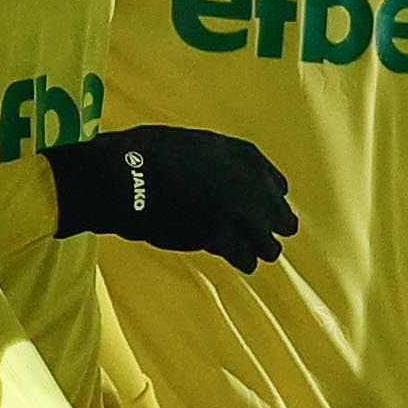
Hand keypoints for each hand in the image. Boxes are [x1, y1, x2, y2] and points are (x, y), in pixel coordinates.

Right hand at [46, 126, 299, 269]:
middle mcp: (247, 182)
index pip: (276, 184)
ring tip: (259, 253)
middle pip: (279, 215)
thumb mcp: (190, 143)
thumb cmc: (145, 154)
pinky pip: (244, 257)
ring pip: (267, 242)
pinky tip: (244, 263)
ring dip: (263, 247)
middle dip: (276, 224)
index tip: (270, 204)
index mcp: (242, 154)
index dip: (272, 196)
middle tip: (274, 234)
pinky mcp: (219, 238)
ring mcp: (236, 212)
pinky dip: (244, 260)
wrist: (128, 177)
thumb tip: (216, 174)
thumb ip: (214, 160)